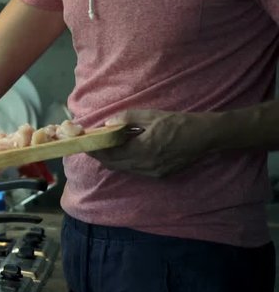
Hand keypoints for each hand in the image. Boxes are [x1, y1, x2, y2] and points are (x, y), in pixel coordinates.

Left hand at [89, 109, 216, 177]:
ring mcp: (152, 173)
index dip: (96, 149)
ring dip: (112, 160)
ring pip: (123, 169)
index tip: (85, 143)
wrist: (205, 136)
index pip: (110, 153)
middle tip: (91, 146)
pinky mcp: (159, 175)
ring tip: (104, 148)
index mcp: (142, 150)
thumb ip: (127, 119)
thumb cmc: (178, 123)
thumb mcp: (151, 115)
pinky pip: (134, 170)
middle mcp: (145, 166)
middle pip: (114, 164)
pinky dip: (125, 163)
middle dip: (101, 156)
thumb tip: (107, 123)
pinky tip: (124, 152)